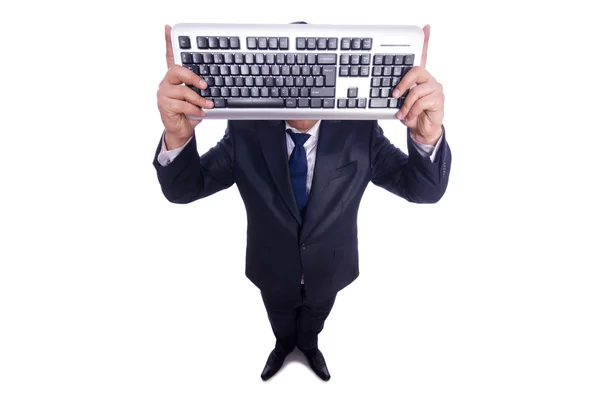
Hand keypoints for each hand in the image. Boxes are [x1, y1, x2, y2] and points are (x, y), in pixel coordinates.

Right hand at [157, 25, 214, 148]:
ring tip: (209, 104)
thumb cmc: (190, 111)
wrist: (181, 130)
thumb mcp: (197, 96)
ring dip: (199, 99)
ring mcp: (164, 94)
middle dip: (193, 77)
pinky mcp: (164, 106)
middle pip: (176, 70)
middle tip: (205, 85)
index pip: (170, 56)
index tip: (168, 28)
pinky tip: (201, 113)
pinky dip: (196, 110)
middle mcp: (166, 83)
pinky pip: (183, 105)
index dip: (168, 42)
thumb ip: (201, 87)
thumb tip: (213, 82)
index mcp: (174, 77)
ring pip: (183, 91)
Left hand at [392, 25, 443, 144]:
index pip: (423, 57)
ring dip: (405, 105)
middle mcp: (430, 80)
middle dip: (402, 83)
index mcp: (421, 78)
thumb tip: (389, 90)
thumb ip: (399, 93)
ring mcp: (435, 89)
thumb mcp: (401, 102)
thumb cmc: (412, 114)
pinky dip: (411, 111)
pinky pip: (420, 102)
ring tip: (402, 113)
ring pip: (416, 91)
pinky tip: (408, 117)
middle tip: (394, 94)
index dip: (425, 42)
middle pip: (416, 71)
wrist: (421, 131)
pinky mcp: (438, 100)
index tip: (426, 28)